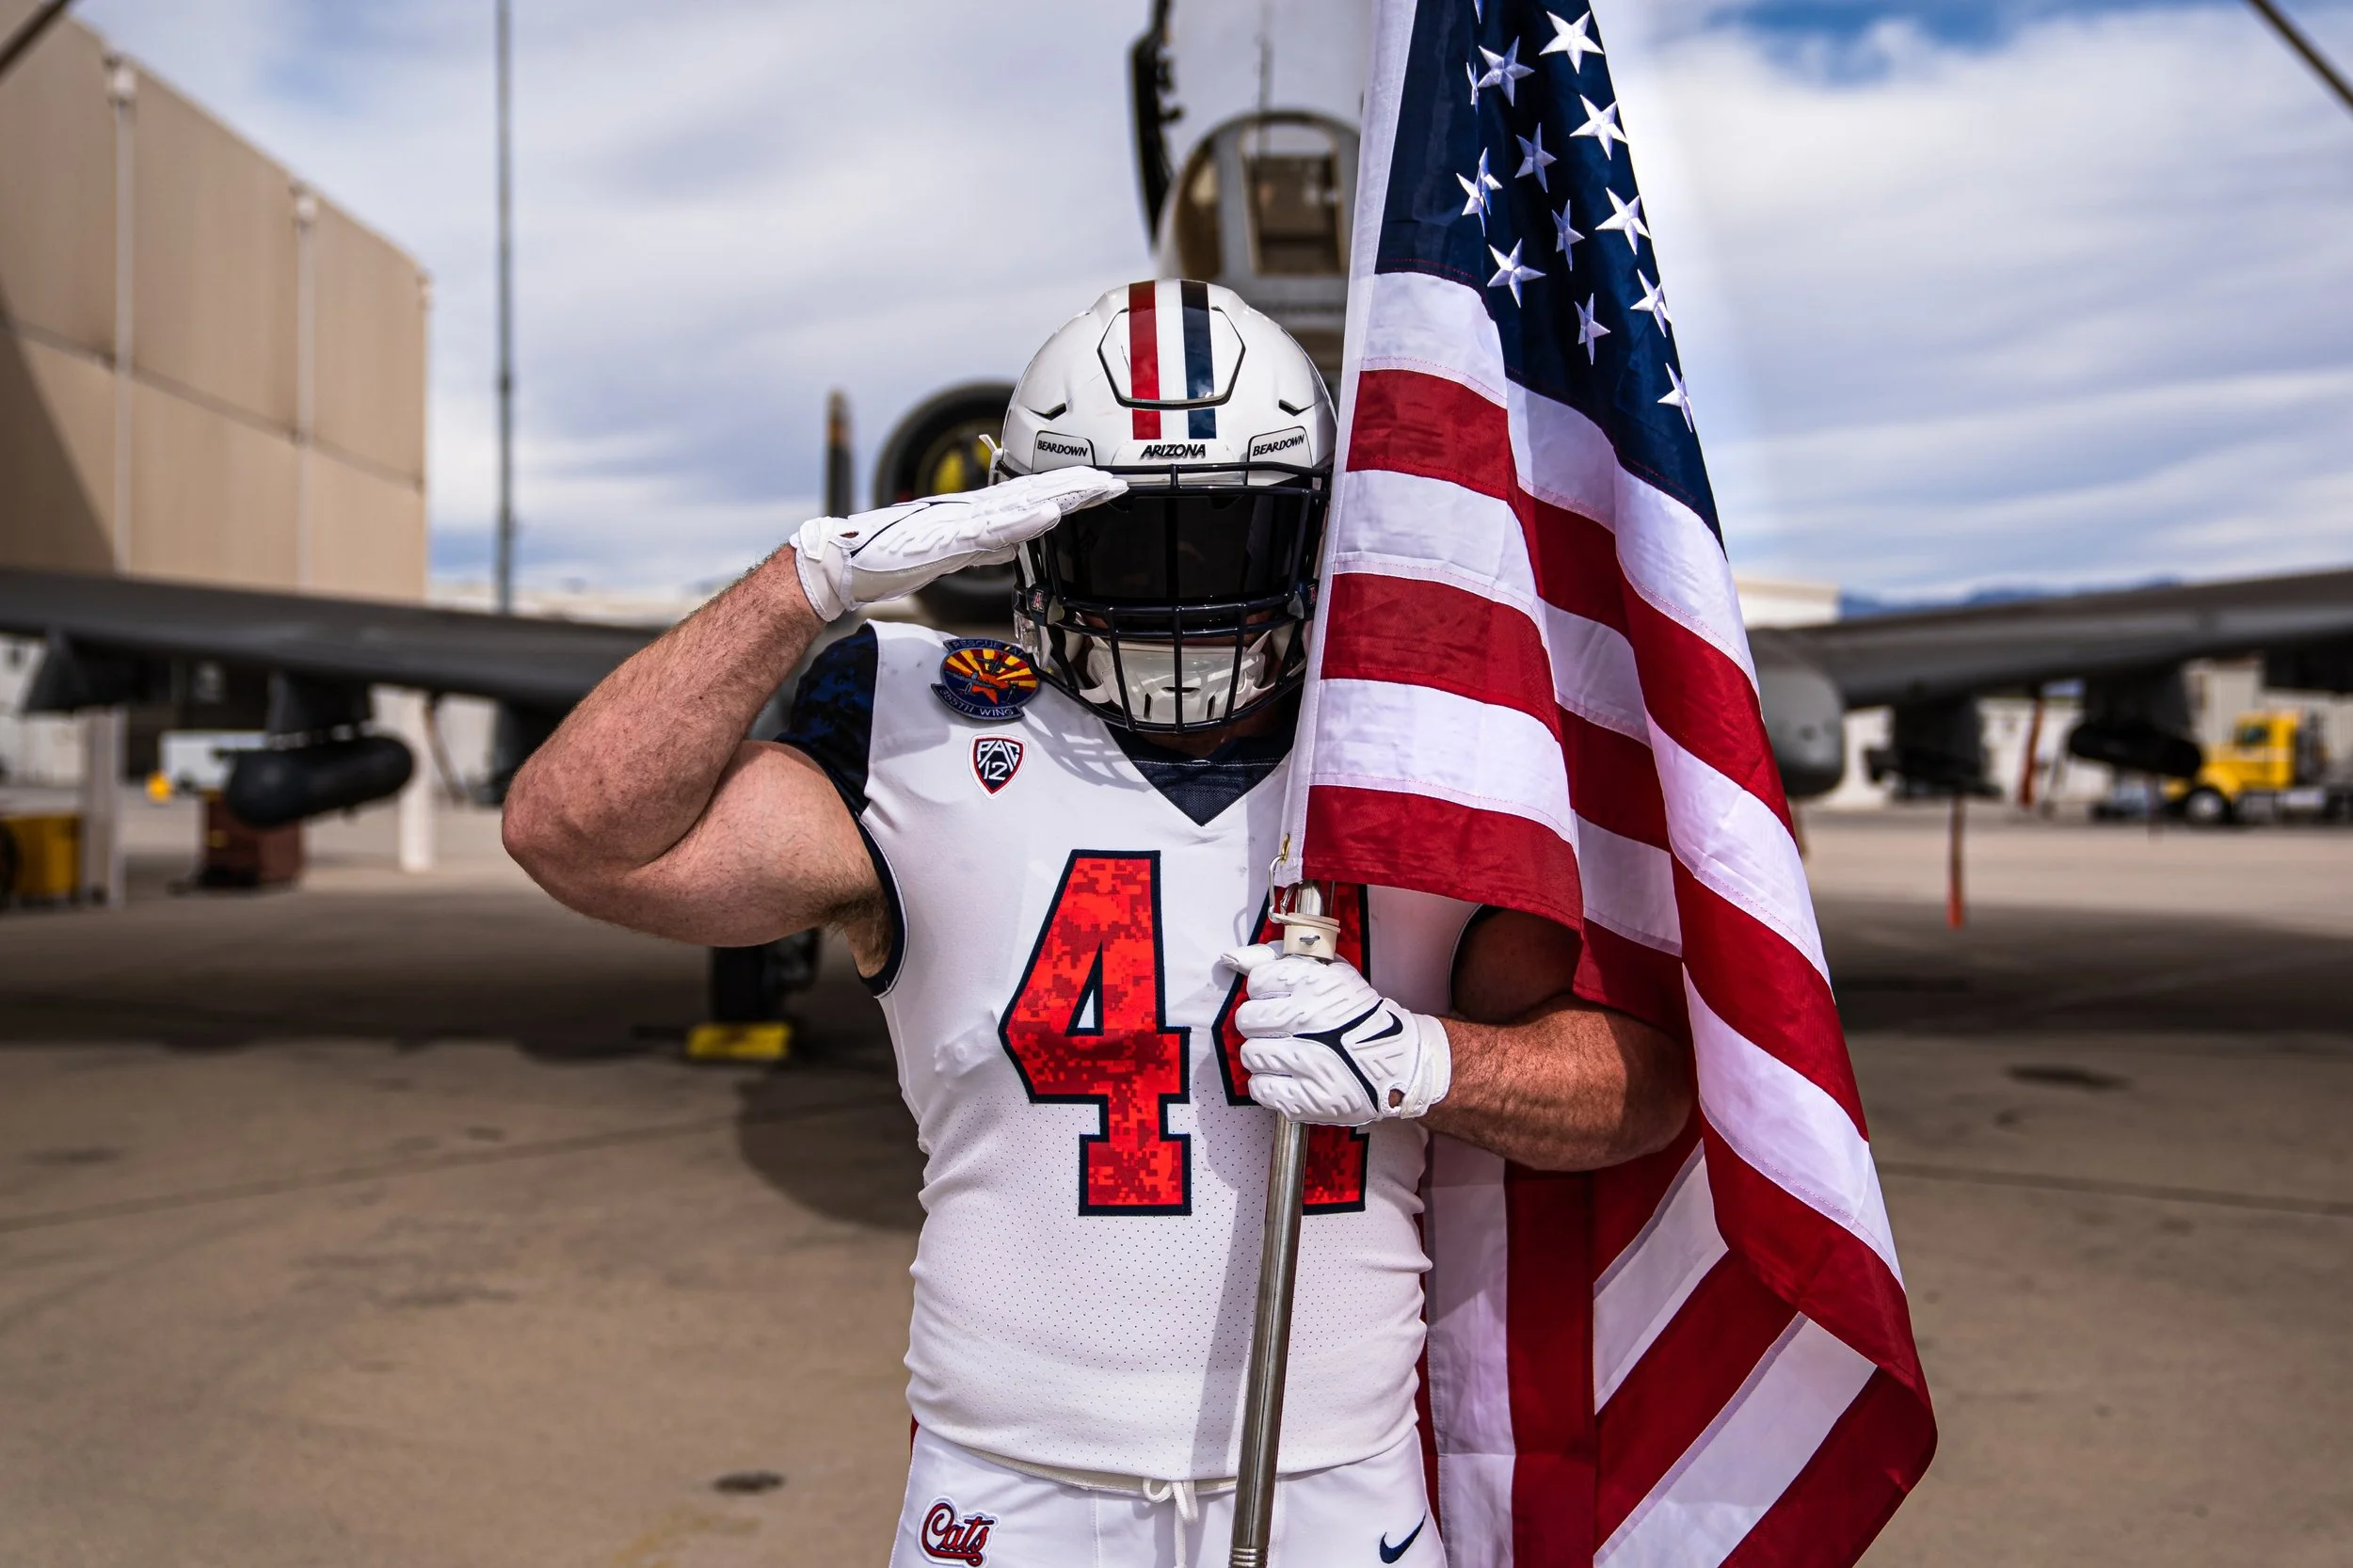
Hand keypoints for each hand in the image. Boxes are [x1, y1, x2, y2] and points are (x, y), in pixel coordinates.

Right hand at [789, 467, 1126, 620]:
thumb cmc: (888, 557)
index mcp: (974, 514)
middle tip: (1119, 480)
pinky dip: (1023, 522)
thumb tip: (1015, 547)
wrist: (842, 561)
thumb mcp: (950, 553)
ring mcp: (960, 521)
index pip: (1031, 496)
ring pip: (1021, 504)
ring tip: (1097, 489)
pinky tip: (1049, 515)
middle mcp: (971, 510)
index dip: (1069, 489)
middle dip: (1078, 487)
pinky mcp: (946, 538)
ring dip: (1061, 496)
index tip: (1104, 487)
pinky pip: (992, 530)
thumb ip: (985, 547)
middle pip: (1034, 492)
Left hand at [1220, 945, 1451, 1124]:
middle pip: (1247, 1019)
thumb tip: (1235, 958)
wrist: (1397, 1062)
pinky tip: (1290, 1078)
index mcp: (1313, 984)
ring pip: (1250, 1055)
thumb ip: (1281, 961)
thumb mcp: (1331, 974)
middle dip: (1260, 1025)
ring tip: (1289, 1056)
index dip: (1265, 993)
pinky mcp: (1305, 1098)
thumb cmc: (1359, 1017)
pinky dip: (1270, 1085)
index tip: (1279, 1000)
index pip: (1258, 982)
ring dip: (1265, 1056)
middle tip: (1281, 1031)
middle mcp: (1306, 1019)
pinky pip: (1259, 1088)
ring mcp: (1305, 1060)